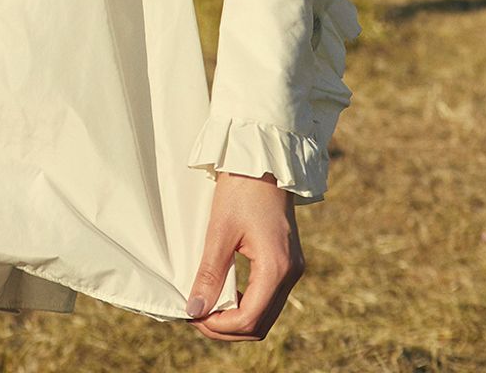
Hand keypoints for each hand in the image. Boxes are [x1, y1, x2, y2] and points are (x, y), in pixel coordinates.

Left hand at [186, 171, 303, 341]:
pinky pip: (269, 297)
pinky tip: (225, 294)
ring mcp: (292, 268)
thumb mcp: (220, 230)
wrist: (265, 158)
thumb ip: (209, 273)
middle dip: (227, 328)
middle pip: (260, 324)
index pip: (249, 319)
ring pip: (266, 314)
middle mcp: (290, 273)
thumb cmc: (241, 187)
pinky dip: (247, 304)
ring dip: (237, 319)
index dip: (219, 326)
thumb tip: (195, 309)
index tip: (193, 316)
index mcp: (277, 267)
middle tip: (196, 316)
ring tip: (207, 307)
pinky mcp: (288, 261)